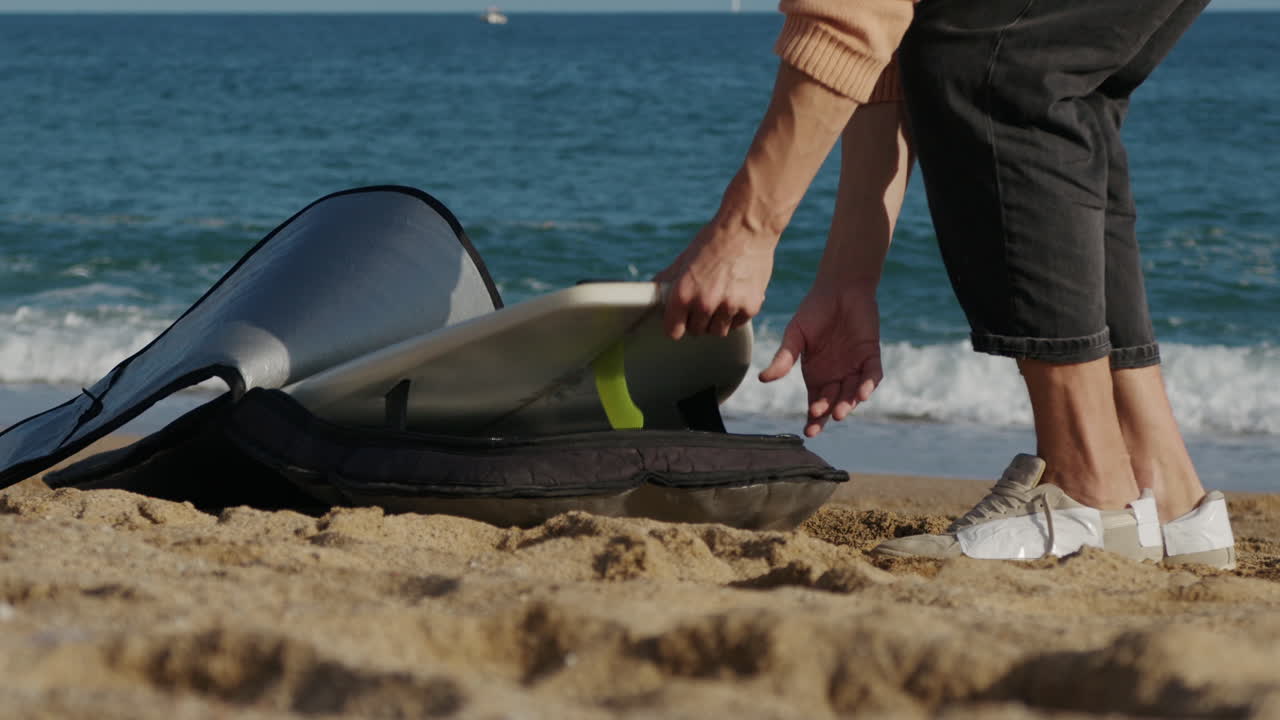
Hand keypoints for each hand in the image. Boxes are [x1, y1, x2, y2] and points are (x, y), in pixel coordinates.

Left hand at [654, 220, 776, 339]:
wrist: (747, 227)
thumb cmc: (713, 241)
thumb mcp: (684, 259)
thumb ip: (668, 280)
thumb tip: (652, 292)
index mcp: (683, 293)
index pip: (673, 332)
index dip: (675, 326)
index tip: (679, 322)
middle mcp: (705, 304)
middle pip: (696, 332)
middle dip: (697, 321)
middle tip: (703, 303)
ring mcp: (729, 307)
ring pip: (718, 332)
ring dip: (717, 321)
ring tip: (720, 299)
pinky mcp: (750, 307)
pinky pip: (738, 324)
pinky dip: (736, 315)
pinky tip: (735, 295)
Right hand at [759, 285, 882, 437]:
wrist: (839, 287)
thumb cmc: (814, 310)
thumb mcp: (794, 336)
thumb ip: (783, 358)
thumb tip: (763, 380)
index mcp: (816, 375)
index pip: (816, 403)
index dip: (813, 418)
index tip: (808, 431)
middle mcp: (836, 375)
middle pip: (833, 402)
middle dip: (828, 413)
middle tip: (820, 418)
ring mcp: (854, 366)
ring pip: (853, 393)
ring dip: (847, 403)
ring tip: (839, 412)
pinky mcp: (871, 355)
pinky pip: (872, 375)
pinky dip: (868, 385)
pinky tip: (861, 393)